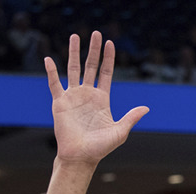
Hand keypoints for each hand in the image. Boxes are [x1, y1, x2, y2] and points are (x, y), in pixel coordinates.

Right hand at [45, 31, 147, 166]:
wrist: (81, 156)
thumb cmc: (101, 147)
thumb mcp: (120, 131)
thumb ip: (131, 117)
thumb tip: (146, 108)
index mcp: (102, 99)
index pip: (105, 73)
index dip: (108, 58)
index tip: (110, 43)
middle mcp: (87, 95)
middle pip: (91, 66)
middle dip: (93, 50)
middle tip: (96, 33)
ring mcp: (73, 97)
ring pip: (73, 69)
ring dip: (73, 53)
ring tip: (75, 36)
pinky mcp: (60, 103)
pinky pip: (54, 83)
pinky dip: (51, 71)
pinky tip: (49, 59)